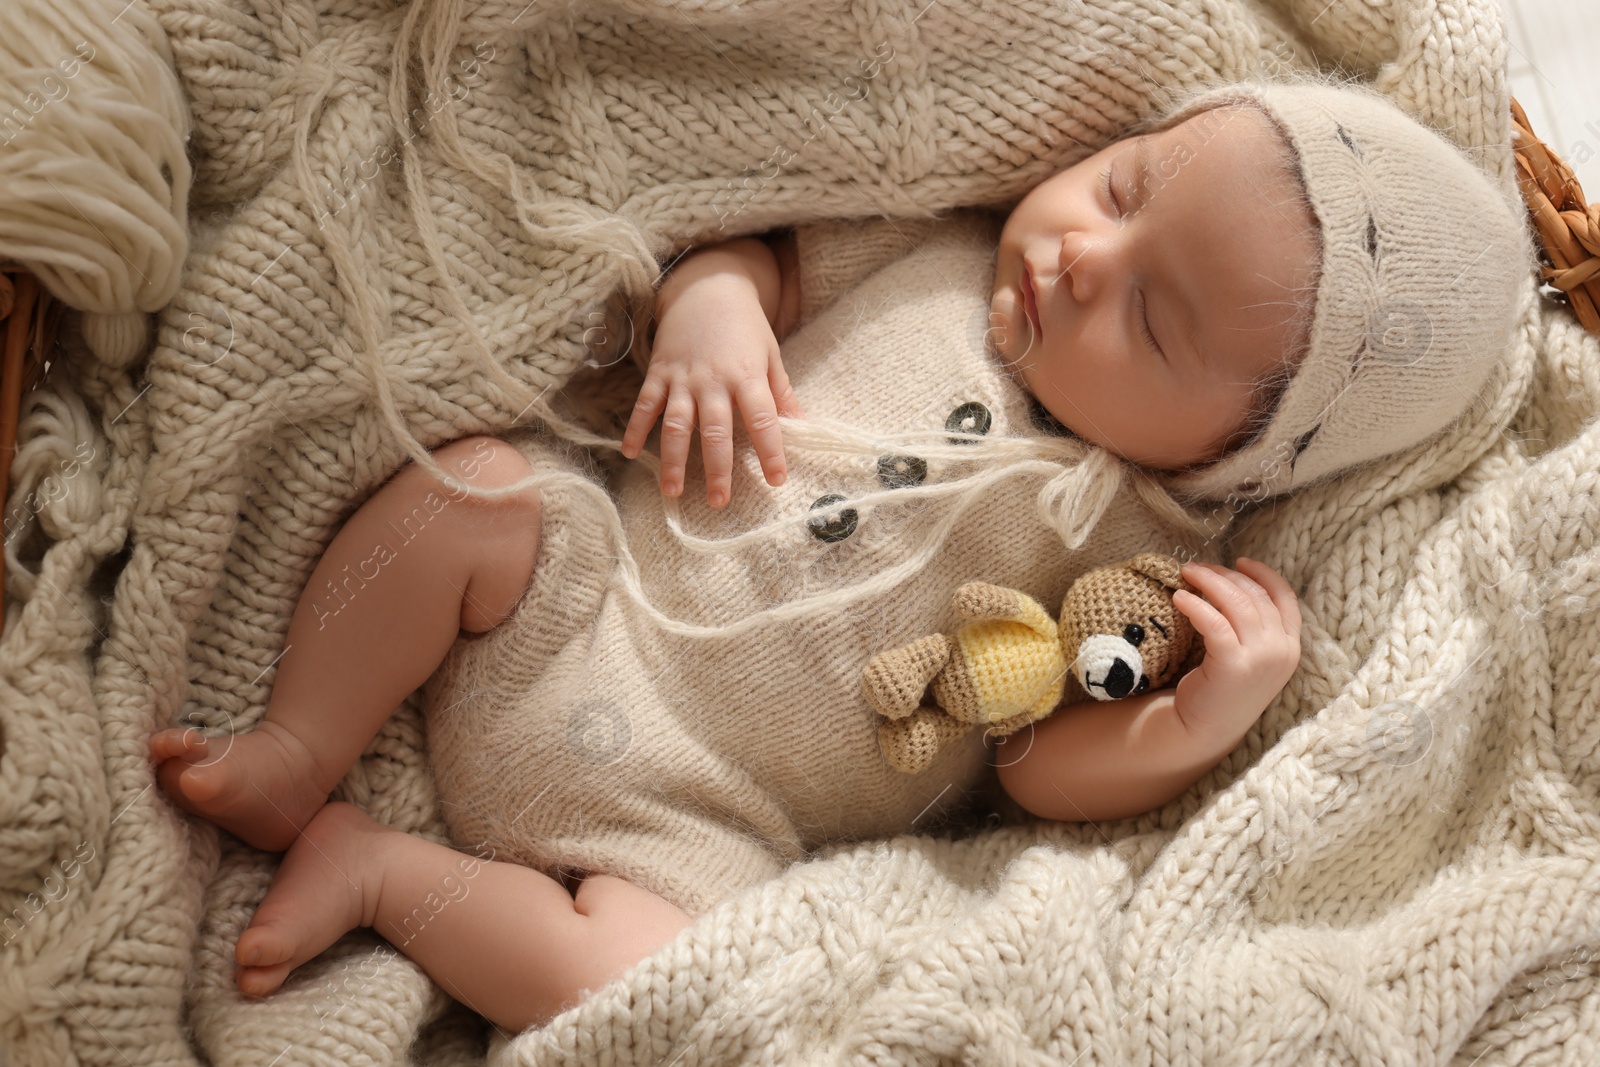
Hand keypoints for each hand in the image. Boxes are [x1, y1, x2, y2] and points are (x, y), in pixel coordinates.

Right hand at [620, 273, 802, 507]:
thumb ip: (782, 392)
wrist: (708, 285)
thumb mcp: (771, 354)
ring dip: (674, 460)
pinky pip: (645, 404)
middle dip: (718, 469)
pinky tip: (630, 453)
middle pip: (716, 431)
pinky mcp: (659, 372)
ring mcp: (683, 377)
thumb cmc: (745, 325)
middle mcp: (714, 380)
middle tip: (719, 501)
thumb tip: (802, 425)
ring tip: (673, 492)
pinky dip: (636, 428)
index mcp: (747, 376)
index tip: (777, 480)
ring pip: (676, 425)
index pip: (763, 421)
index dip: (771, 452)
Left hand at [1171, 557, 1302, 744]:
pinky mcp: (1233, 665)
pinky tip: (1179, 598)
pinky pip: (1214, 622)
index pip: (1285, 597)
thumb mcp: (1249, 655)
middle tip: (1198, 568)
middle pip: (1255, 596)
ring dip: (1210, 582)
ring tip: (1186, 574)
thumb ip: (1252, 627)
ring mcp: (1260, 658)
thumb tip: (1227, 583)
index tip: (1239, 561)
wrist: (1203, 730)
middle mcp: (1282, 650)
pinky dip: (1195, 605)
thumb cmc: (1221, 689)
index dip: (1263, 574)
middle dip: (1225, 575)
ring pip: (1237, 603)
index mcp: (1290, 646)